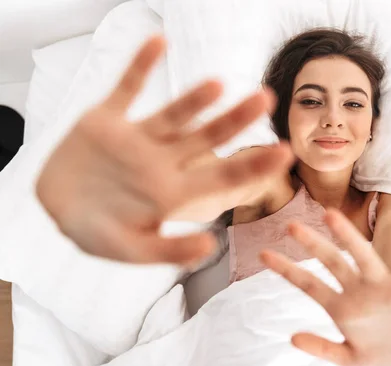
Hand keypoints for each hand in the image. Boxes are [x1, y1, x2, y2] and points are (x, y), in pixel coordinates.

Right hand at [36, 36, 292, 264]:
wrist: (55, 209)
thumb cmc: (95, 232)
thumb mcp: (130, 250)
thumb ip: (168, 249)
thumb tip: (208, 247)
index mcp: (173, 192)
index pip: (223, 176)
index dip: (254, 165)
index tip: (286, 152)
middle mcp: (163, 161)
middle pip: (207, 136)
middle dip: (236, 119)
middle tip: (266, 98)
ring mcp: (137, 138)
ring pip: (174, 113)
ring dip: (194, 97)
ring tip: (218, 85)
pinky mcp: (107, 120)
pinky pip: (126, 88)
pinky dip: (139, 66)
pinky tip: (158, 42)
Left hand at [260, 209, 390, 365]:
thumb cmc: (385, 355)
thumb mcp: (350, 359)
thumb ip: (323, 349)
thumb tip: (292, 338)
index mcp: (343, 307)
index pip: (309, 284)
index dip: (287, 269)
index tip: (263, 254)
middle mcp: (360, 290)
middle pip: (332, 262)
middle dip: (313, 244)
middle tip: (290, 225)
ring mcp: (384, 286)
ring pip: (362, 256)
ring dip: (347, 236)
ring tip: (330, 215)